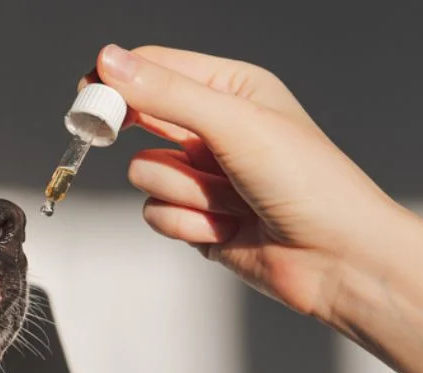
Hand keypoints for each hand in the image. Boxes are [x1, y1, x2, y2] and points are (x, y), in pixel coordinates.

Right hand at [88, 44, 407, 318]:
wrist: (336, 260)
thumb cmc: (308, 183)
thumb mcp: (234, 123)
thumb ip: (166, 94)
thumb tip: (110, 62)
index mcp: (231, 88)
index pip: (155, 68)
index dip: (116, 80)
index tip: (86, 98)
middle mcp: (213, 128)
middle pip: (139, 119)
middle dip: (137, 137)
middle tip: (110, 137)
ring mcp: (202, 174)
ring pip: (143, 172)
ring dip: (180, 190)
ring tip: (227, 199)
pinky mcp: (194, 216)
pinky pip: (154, 212)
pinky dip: (186, 223)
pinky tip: (226, 227)